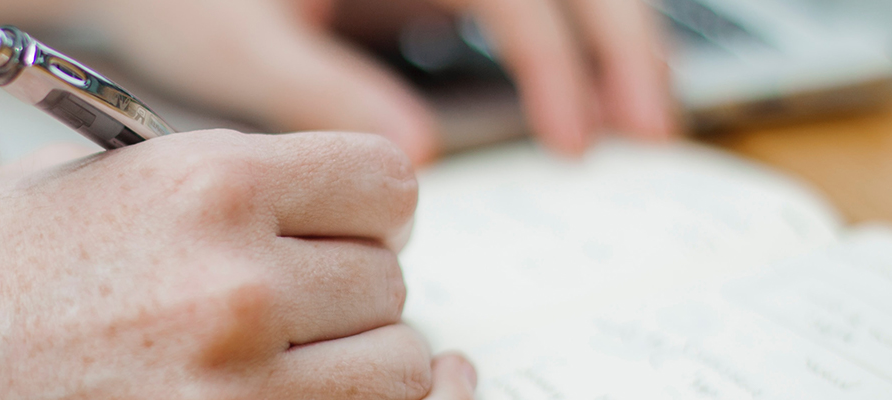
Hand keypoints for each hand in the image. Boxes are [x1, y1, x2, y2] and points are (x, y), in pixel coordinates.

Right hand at [0, 130, 473, 398]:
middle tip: (285, 311)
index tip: (341, 233)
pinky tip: (270, 399)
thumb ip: (221, 190)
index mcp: (207, 186)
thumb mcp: (94, 184)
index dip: (360, 210)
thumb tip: (315, 211)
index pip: (384, 184)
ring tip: (274, 368)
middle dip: (344, 296)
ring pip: (393, 375)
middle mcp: (233, 284)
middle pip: (388, 285)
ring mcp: (230, 391)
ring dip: (348, 371)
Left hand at [91, 0, 675, 163]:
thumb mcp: (240, 44)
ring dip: (608, 36)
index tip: (571, 139)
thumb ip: (324, 91)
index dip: (556, 62)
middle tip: (651, 128)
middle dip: (621, 40)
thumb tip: (419, 155)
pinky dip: (560, 41)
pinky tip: (576, 99)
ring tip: (637, 119)